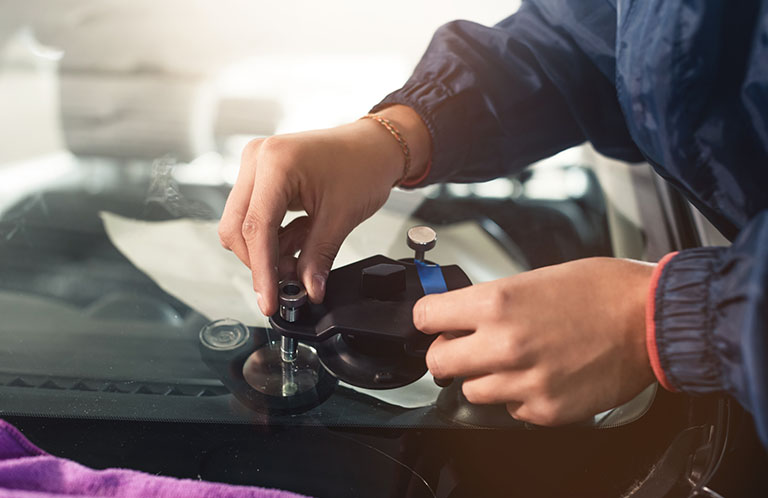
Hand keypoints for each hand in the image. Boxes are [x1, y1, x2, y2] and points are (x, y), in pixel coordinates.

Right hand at [218, 105, 430, 314]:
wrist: (374, 146)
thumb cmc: (363, 165)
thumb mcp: (341, 217)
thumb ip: (318, 257)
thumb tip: (308, 290)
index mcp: (276, 163)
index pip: (256, 228)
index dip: (261, 271)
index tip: (269, 301)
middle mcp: (257, 159)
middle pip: (236, 228)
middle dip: (260, 262)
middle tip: (288, 283)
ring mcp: (255, 165)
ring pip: (242, 224)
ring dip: (267, 250)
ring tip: (301, 257)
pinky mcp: (260, 175)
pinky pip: (253, 215)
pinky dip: (273, 237)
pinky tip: (299, 238)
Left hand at [413, 257, 655, 425]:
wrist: (651, 319)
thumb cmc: (600, 291)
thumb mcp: (533, 279)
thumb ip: (490, 302)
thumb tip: (459, 316)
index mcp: (497, 303)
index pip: (425, 316)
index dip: (429, 318)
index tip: (435, 321)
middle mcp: (504, 345)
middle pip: (437, 361)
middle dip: (447, 352)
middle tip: (464, 346)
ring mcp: (524, 382)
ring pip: (471, 390)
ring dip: (485, 377)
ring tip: (516, 360)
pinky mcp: (546, 410)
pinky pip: (511, 409)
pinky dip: (520, 396)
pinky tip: (543, 374)